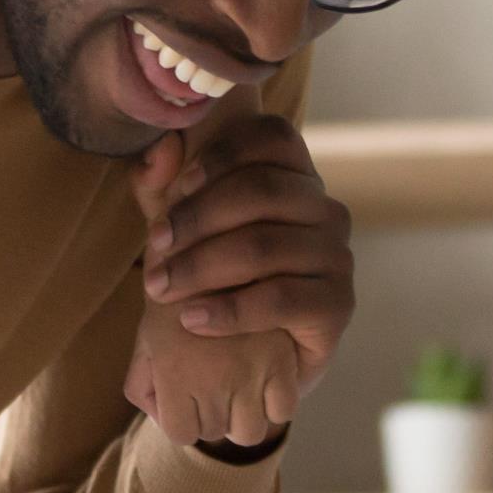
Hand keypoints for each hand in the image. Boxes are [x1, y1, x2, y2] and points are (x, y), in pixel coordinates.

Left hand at [123, 295, 297, 447]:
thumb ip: (142, 381)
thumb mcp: (146, 336)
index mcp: (173, 374)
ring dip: (243, 416)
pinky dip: (273, 403)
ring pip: (252, 430)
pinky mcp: (283, 362)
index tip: (183, 399)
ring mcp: (251, 373)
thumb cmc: (171, 298)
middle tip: (209, 387)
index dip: (180, 420)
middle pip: (216, 432)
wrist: (209, 251)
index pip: (180, 434)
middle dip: (210, 416)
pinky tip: (262, 381)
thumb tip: (159, 418)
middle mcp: (213, 380)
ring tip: (236, 388)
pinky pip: (283, 409)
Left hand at [136, 116, 354, 414]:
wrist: (237, 356)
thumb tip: (164, 146)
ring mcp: (336, 255)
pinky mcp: (338, 305)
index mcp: (290, 175)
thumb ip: (162, 184)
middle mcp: (324, 209)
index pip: (272, 136)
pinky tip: (193, 320)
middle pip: (262, 189)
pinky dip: (229, 310)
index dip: (224, 153)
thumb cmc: (207, 272)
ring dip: (200, 266)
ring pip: (265, 246)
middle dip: (196, 217)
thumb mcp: (177, 225)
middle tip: (153, 246)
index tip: (181, 184)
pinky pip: (282, 298)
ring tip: (160, 287)